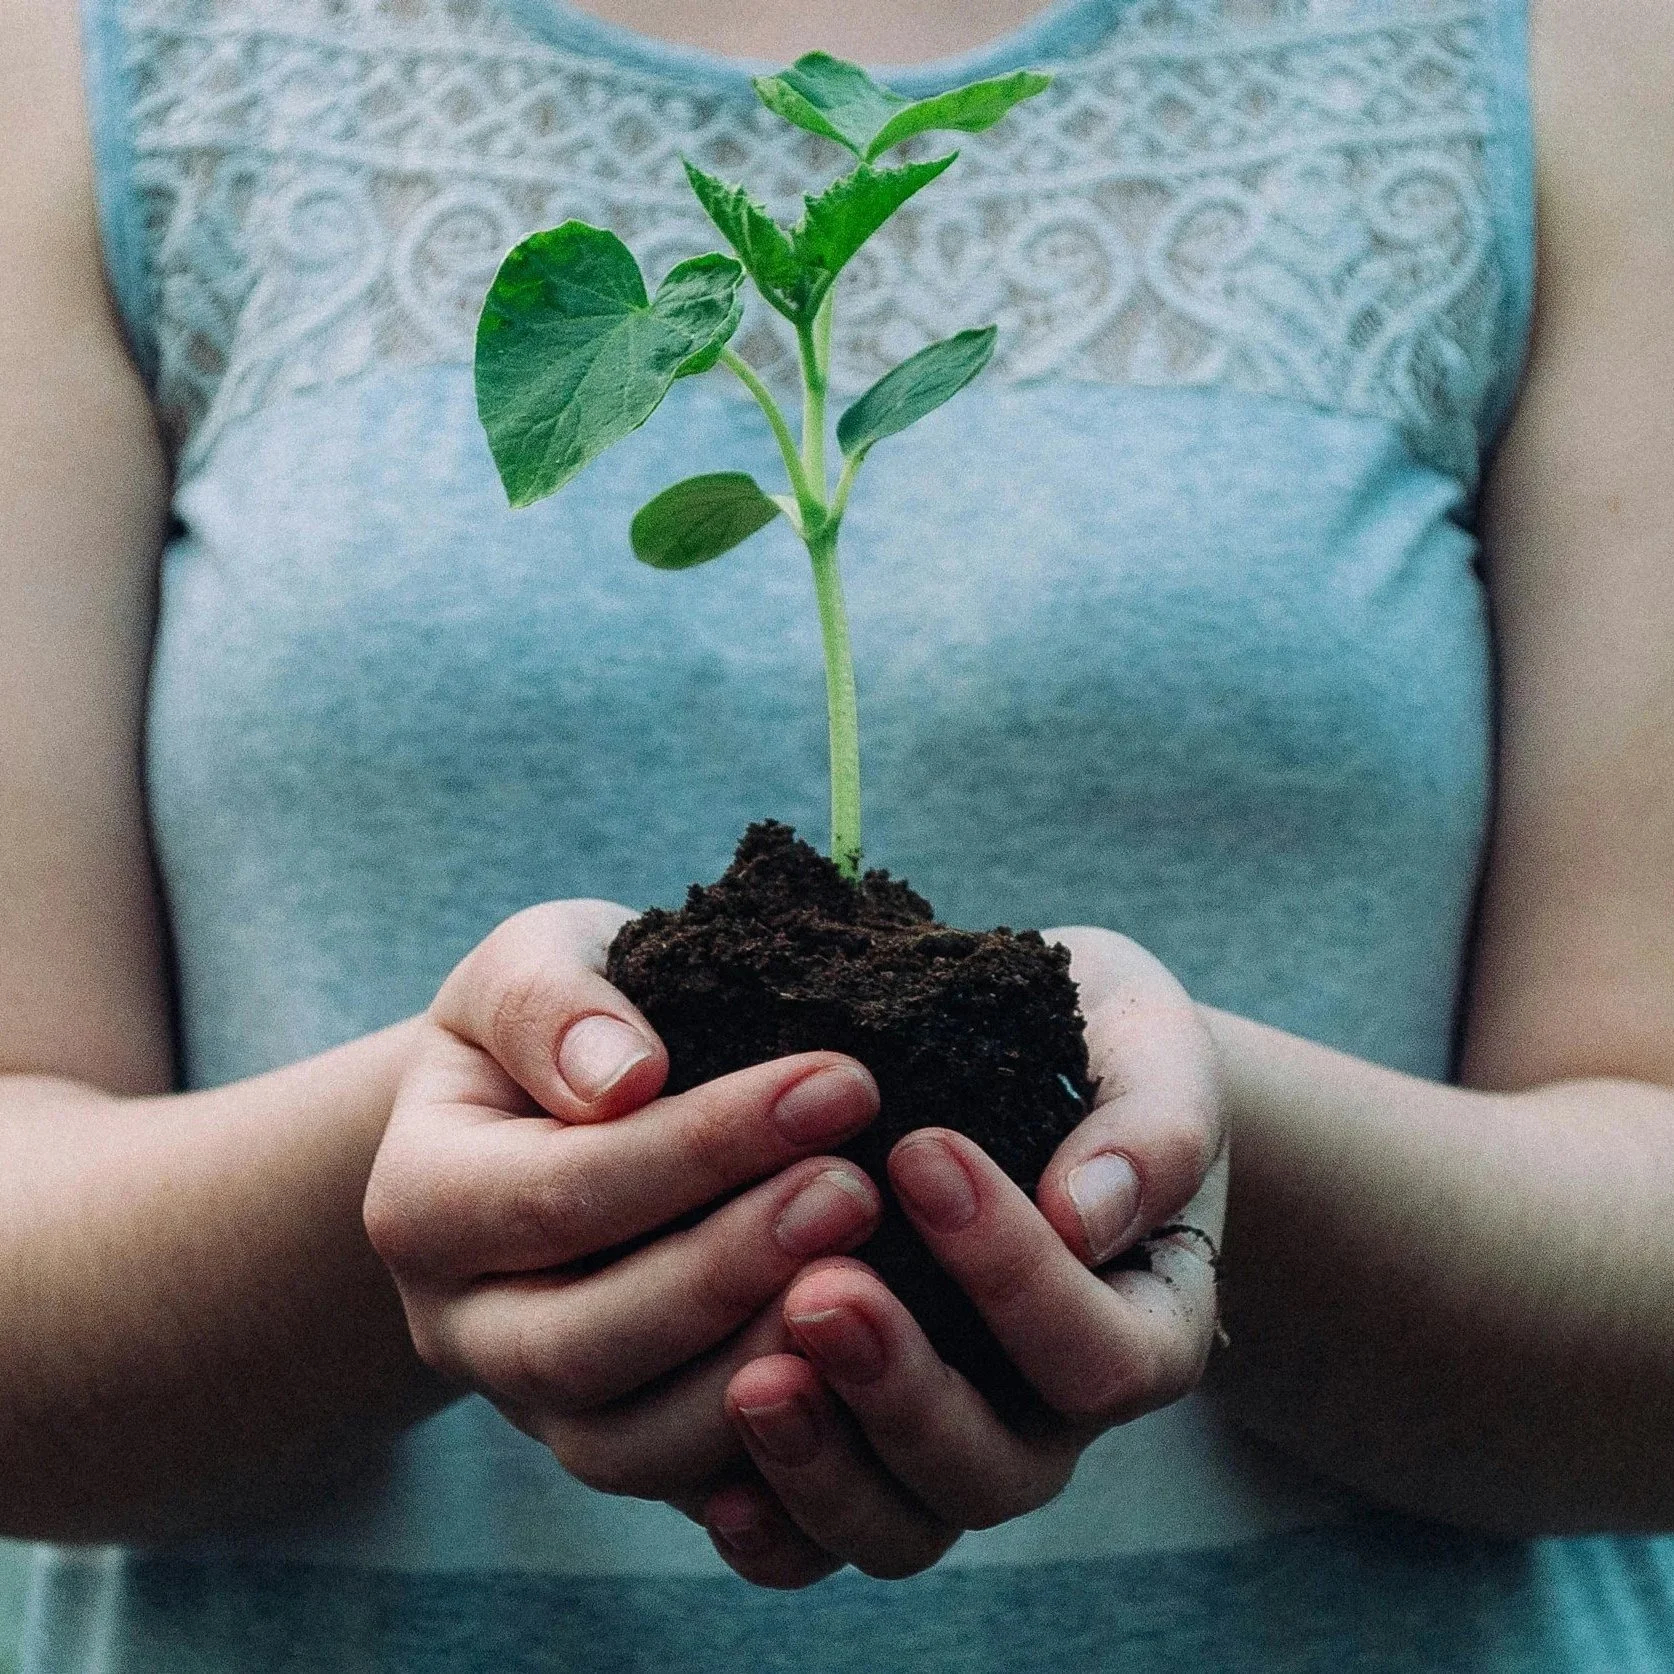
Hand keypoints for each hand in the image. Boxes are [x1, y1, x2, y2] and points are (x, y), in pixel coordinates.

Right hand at [363, 899, 884, 1508]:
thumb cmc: (559, 1022)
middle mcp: (462, 1325)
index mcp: (423, 1201)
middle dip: (730, 1269)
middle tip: (858, 1189)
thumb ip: (551, 1004)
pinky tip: (865, 1388)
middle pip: (582, 1343)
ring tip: (872, 1282)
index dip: (704, 1146)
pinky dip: (775, 1463)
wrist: (550, 1109)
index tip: (841, 1081)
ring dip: (756, 1370)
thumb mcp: (532, 964)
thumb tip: (623, 1076)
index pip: (561, 1192)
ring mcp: (535, 1405)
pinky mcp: (618, 1446)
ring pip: (629, 1447)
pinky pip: (687, 1494)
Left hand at [702, 926, 1227, 1587]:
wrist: (1022, 1065)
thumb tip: (1084, 1214)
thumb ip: (1152, 1127)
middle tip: (820, 1289)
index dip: (1014, 1274)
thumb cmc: (1095, 1046)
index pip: (1100, 1354)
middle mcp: (1051, 1415)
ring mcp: (950, 1445)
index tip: (922, 1151)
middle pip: (995, 1470)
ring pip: (902, 1527)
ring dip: (824, 1466)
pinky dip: (773, 1529)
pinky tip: (717, 1483)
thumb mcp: (1149, 1049)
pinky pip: (818, 1543)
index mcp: (1145, 1325)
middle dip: (903, 1388)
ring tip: (752, 1382)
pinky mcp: (857, 1453)